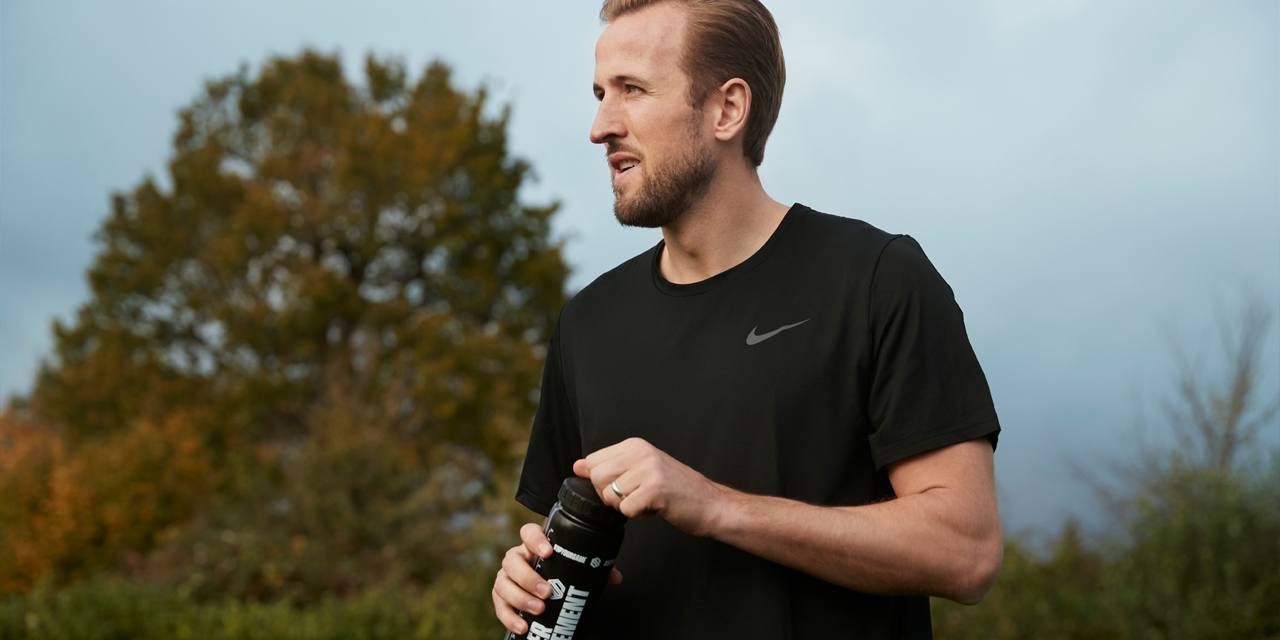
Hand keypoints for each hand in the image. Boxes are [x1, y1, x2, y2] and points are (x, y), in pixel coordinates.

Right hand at [492, 522, 622, 635]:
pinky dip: (509, 617)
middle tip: (548, 592)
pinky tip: (523, 626)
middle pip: (512, 561)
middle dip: (529, 578)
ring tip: (539, 609)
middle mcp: (517, 559)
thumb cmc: (561, 574)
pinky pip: (499, 605)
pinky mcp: (501, 597)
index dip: (535, 539)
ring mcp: (506, 577)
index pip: (528, 532)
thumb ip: (594, 568)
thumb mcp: (576, 569)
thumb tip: (615, 578)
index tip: (548, 552)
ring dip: (520, 598)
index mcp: (533, 546)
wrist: (545, 593)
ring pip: (503, 583)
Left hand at [573, 437, 727, 537]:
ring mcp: (649, 469)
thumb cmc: (677, 491)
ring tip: (647, 501)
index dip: (603, 482)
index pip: (593, 461)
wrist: (711, 504)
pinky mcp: (655, 489)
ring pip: (609, 495)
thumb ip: (611, 467)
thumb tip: (578, 466)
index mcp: (635, 445)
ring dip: (626, 506)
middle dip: (610, 496)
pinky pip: (625, 509)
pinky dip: (638, 515)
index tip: (627, 486)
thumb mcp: (642, 470)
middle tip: (635, 497)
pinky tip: (655, 508)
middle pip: (597, 477)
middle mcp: (641, 451)